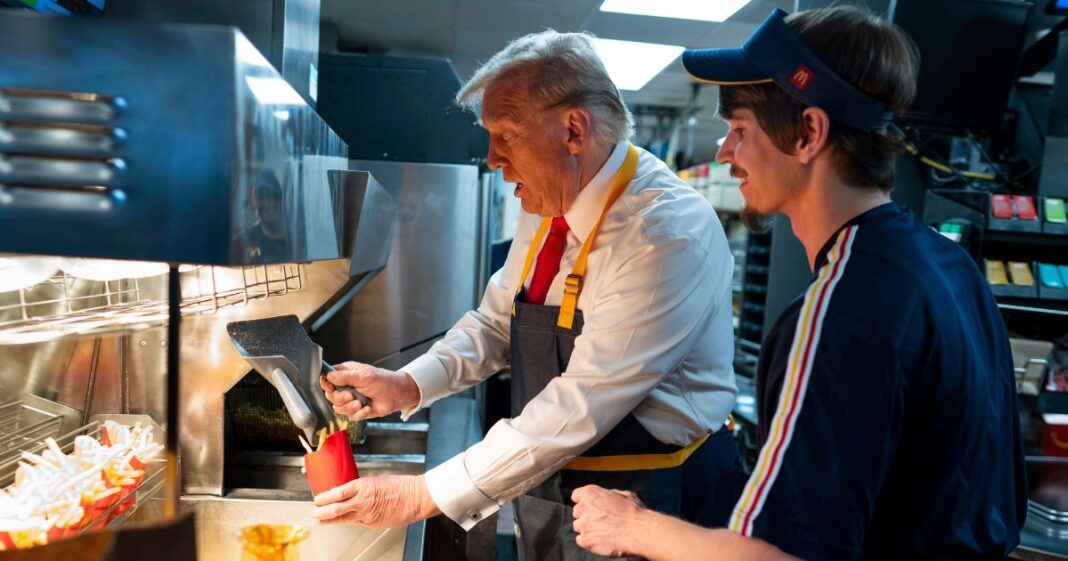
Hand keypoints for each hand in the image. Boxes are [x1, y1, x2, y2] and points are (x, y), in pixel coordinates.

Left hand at [312, 474, 440, 526]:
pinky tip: (342, 520)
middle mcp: (362, 501)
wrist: (415, 498)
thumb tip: (352, 491)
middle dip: (321, 512)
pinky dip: (347, 521)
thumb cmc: (401, 486)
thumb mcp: (377, 480)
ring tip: (321, 520)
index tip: (317, 498)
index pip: (337, 493)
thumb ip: (363, 487)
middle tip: (314, 512)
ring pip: (343, 518)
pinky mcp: (373, 523)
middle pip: (335, 509)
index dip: (324, 497)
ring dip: (329, 520)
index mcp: (363, 486)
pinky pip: (356, 522)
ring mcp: (367, 514)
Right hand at [320, 362, 420, 420]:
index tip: (332, 388)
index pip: (328, 379)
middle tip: (351, 396)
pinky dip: (359, 414)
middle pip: (330, 396)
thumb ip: (345, 376)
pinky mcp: (357, 410)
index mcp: (346, 374)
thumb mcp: (364, 376)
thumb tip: (329, 376)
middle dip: (340, 398)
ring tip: (360, 403)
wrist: (398, 395)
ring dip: (350, 407)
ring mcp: (351, 399)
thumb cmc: (384, 381)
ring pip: (338, 408)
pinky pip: (350, 416)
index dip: (327, 384)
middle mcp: (346, 387)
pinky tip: (367, 408)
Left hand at [572, 485, 646, 557]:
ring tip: (603, 531)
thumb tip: (606, 496)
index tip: (590, 507)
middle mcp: (583, 507)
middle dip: (586, 516)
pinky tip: (601, 540)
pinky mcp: (585, 540)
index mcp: (591, 493)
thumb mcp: (624, 494)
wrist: (639, 531)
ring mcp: (583, 525)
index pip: (576, 496)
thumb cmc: (634, 512)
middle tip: (600, 520)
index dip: (584, 502)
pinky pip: (580, 540)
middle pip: (577, 512)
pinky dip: (589, 541)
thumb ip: (609, 494)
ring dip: (587, 528)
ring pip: (578, 526)